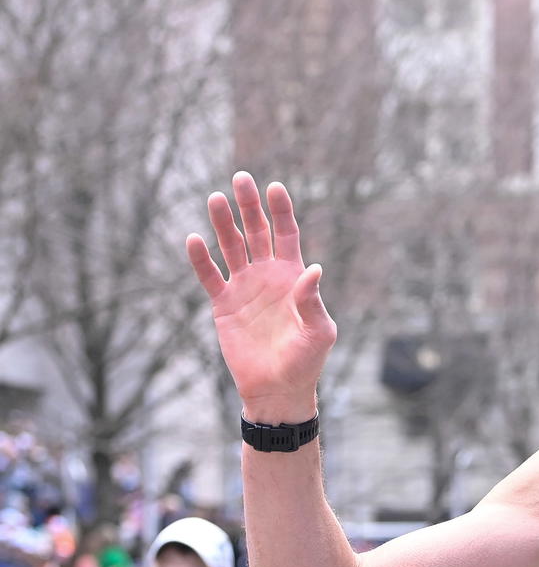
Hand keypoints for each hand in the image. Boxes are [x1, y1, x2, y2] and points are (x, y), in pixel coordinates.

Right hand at [186, 174, 334, 421]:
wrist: (277, 388)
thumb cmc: (306, 361)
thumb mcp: (318, 332)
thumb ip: (313, 301)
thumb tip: (313, 269)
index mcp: (293, 277)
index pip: (286, 235)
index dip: (281, 211)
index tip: (274, 187)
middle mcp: (268, 276)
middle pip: (257, 232)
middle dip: (250, 206)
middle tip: (241, 178)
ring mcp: (244, 288)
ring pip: (231, 247)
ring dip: (223, 224)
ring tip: (215, 199)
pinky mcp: (223, 305)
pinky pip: (210, 277)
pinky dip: (201, 260)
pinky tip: (193, 239)